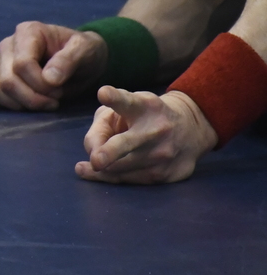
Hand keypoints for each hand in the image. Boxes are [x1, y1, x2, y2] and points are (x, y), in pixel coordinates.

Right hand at [0, 21, 106, 109]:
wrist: (82, 61)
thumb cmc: (84, 53)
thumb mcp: (85, 51)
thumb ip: (68, 61)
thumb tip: (49, 79)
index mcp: (27, 32)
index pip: (22, 64)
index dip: (40, 84)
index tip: (60, 91)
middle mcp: (7, 45)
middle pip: (8, 80)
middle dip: (33, 98)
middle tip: (55, 102)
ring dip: (21, 104)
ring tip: (44, 104)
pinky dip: (8, 106)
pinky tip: (29, 106)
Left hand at [76, 86, 217, 183]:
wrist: (192, 129)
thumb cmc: (145, 115)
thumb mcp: (126, 105)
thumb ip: (103, 122)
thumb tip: (92, 150)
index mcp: (144, 106)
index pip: (128, 102)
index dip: (114, 97)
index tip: (103, 93)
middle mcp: (156, 130)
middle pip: (127, 143)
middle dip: (110, 152)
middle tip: (95, 160)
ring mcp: (163, 154)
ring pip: (123, 168)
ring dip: (101, 170)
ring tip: (83, 169)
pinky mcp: (167, 174)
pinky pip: (132, 180)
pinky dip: (113, 177)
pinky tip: (98, 174)